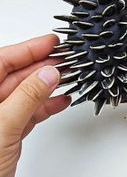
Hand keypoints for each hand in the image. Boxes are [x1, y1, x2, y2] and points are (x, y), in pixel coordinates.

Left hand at [0, 35, 70, 176]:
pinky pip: (31, 113)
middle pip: (17, 76)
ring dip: (48, 85)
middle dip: (42, 66)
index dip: (28, 49)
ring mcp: (0, 119)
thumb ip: (27, 97)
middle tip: (66, 58)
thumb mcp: (3, 126)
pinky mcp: (10, 135)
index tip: (51, 42)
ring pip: (27, 94)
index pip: (3, 62)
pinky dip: (47, 106)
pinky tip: (61, 100)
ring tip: (69, 75)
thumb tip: (48, 73)